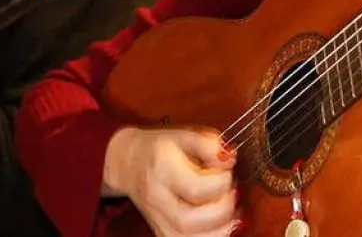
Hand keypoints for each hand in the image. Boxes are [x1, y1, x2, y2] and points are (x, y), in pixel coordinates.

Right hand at [102, 127, 240, 236]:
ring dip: (218, 230)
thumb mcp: (184, 134)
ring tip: (231, 213)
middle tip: (232, 193)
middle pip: (188, 220)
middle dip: (221, 210)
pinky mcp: (161, 232)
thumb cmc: (160, 148)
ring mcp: (156, 218)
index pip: (195, 187)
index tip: (228, 171)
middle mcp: (156, 197)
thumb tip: (228, 159)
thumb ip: (209, 143)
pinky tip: (221, 226)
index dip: (222, 182)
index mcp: (161, 167)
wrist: (129, 162)